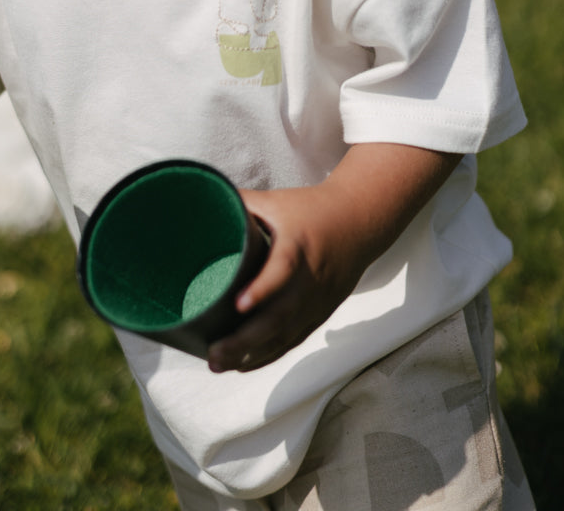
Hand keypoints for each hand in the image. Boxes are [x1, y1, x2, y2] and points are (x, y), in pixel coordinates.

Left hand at [206, 142, 460, 373]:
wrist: (360, 222)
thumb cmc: (311, 208)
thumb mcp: (276, 201)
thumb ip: (241, 203)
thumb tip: (203, 200)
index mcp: (297, 246)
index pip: (283, 271)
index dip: (263, 289)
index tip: (238, 304)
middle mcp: (309, 280)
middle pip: (280, 316)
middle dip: (245, 340)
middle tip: (212, 353)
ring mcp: (316, 301)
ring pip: (285, 335)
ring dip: (251, 355)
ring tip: (217, 364)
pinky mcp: (319, 314)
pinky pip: (292, 340)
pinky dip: (267, 355)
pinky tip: (242, 365)